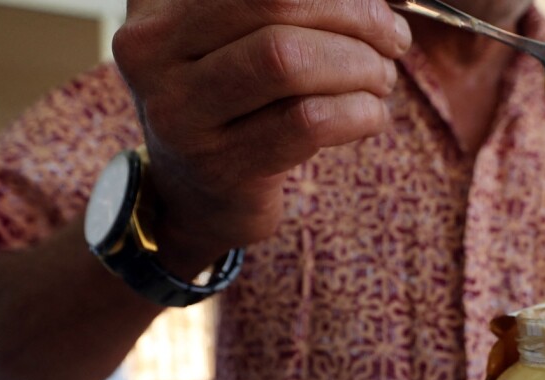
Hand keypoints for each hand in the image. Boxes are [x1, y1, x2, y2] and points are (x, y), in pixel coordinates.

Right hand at [111, 0, 411, 268]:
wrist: (196, 195)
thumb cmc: (234, 98)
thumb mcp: (238, 37)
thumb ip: (289, 9)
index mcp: (158, 2)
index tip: (375, 5)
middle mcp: (151, 50)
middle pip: (275, 3)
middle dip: (356, 17)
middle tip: (392, 39)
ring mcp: (178, 112)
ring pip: (288, 60)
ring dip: (360, 65)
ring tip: (381, 78)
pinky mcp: (218, 165)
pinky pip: (307, 122)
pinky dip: (358, 112)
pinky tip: (371, 114)